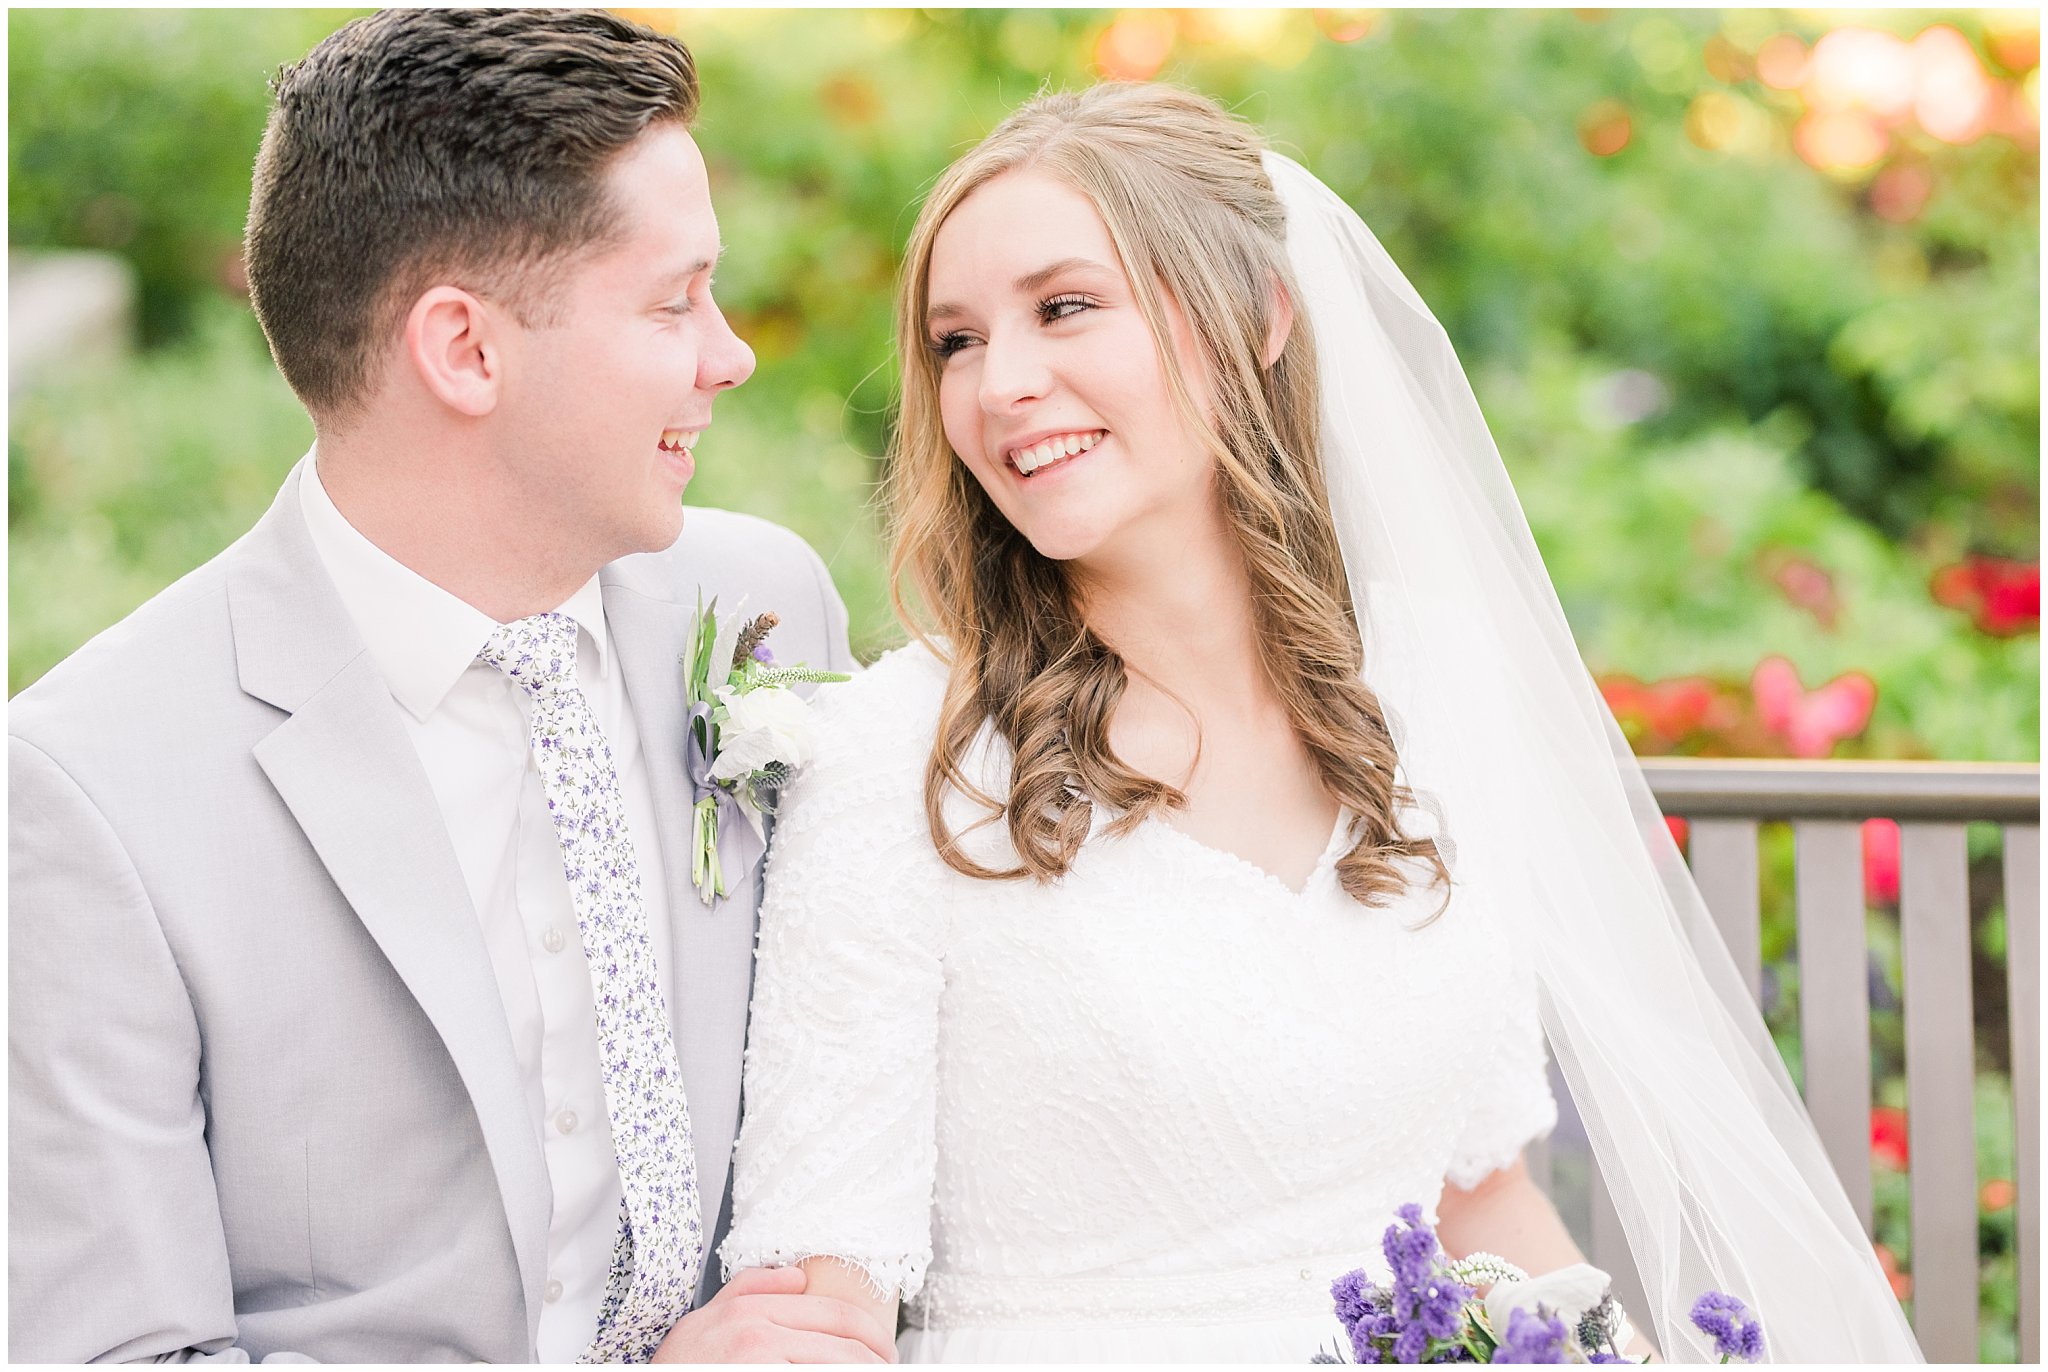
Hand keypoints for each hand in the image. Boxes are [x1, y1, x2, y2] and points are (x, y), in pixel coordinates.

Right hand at [650, 1265, 896, 1362]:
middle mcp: (759, 1338)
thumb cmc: (678, 1368)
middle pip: (846, 1349)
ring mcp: (760, 1369)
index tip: (885, 1352)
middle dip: (877, 1362)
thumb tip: (798, 1276)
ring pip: (836, 1370)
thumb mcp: (703, 1320)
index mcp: (753, 1313)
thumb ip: (750, 1290)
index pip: (837, 1317)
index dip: (873, 1336)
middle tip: (890, 1369)